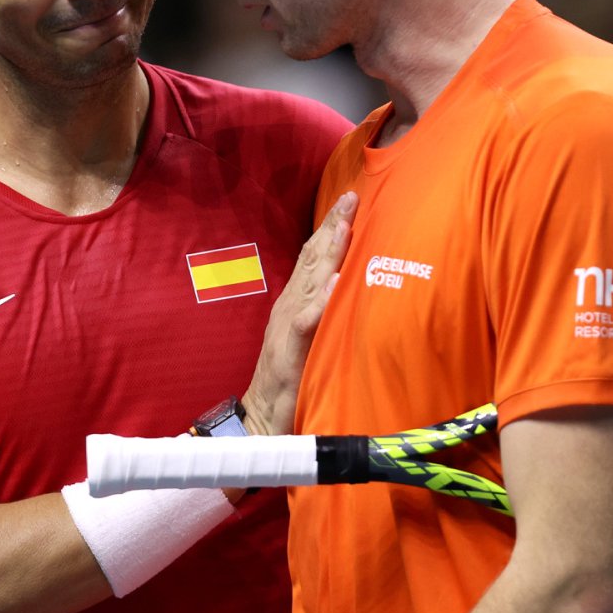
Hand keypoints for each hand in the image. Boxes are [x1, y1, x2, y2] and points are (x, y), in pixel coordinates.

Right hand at [243, 191, 356, 436]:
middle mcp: (290, 306)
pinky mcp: (291, 352)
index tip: (349, 201)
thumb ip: (321, 310)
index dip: (330, 228)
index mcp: (295, 302)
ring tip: (346, 226)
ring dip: (329, 253)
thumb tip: (344, 284)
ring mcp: (287, 326)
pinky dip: (321, 302)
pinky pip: (307, 323)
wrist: (261, 416)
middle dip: (331, 226)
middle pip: (311, 259)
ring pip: (310, 282)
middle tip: (351, 197)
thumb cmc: (288, 379)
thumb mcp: (307, 337)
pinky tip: (336, 285)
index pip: (312, 257)